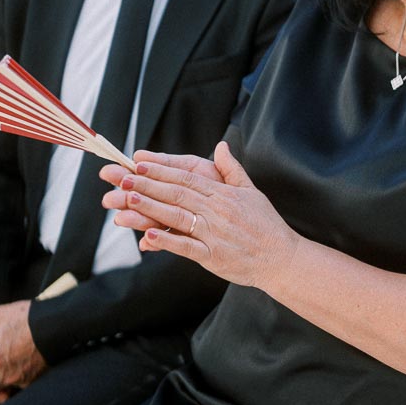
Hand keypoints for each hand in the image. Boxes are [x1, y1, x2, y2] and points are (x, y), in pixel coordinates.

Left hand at [108, 141, 297, 287]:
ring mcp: (214, 234)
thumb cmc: (266, 225)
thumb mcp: (252, 192)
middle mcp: (217, 211)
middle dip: (148, 185)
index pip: (187, 178)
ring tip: (127, 198)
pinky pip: (186, 247)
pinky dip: (167, 242)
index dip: (162, 170)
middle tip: (123, 177)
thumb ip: (232, 170)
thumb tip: (221, 146)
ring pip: (177, 217)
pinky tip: (147, 237)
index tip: (139, 163)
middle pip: (177, 194)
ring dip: (150, 208)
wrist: (282, 258)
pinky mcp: (213, 256)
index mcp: (223, 194)